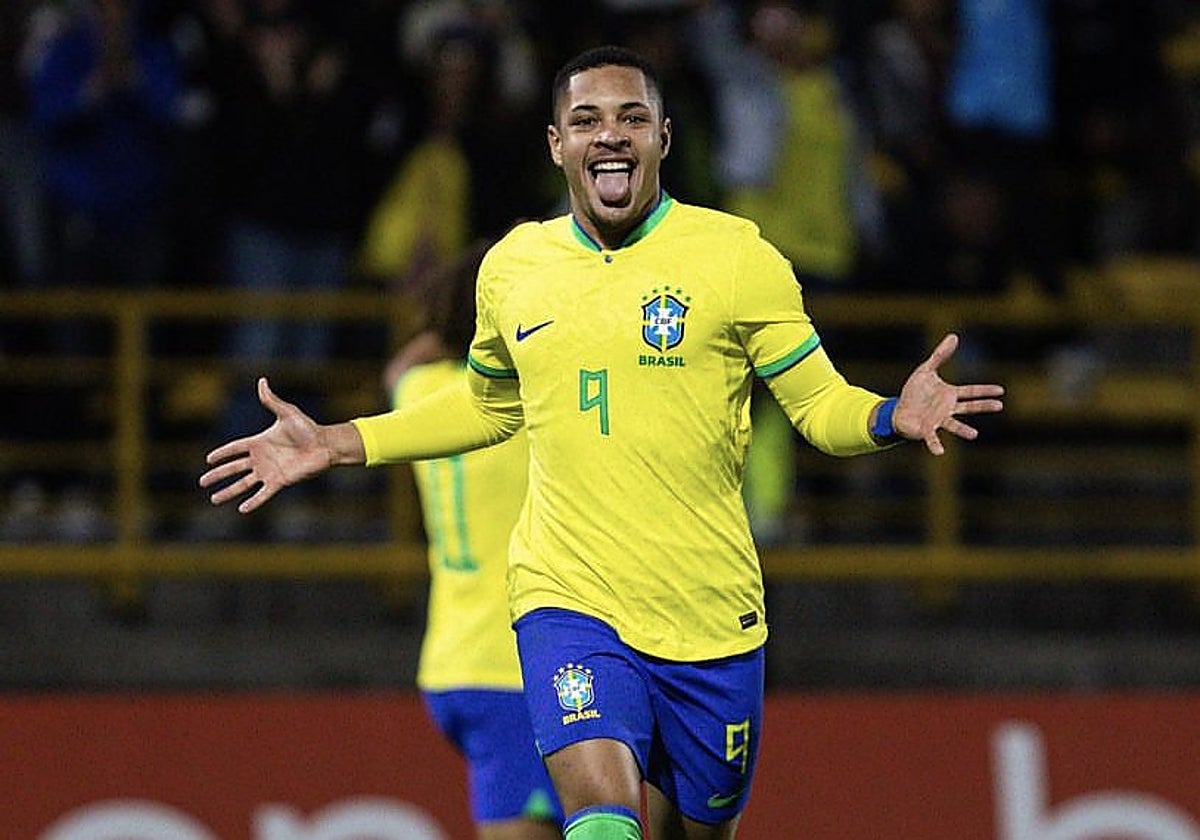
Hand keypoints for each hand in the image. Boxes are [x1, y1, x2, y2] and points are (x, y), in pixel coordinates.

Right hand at [199, 377, 331, 512]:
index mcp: (259, 442)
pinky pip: (263, 494)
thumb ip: (271, 400)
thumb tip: (262, 381)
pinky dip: (253, 501)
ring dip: (229, 492)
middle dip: (218, 475)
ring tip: (213, 500)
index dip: (221, 454)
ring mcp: (269, 472)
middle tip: (202, 482)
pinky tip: (241, 509)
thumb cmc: (308, 428)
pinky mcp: (280, 482)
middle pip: (233, 468)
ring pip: (243, 484)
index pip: (235, 449)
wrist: (324, 445)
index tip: (208, 460)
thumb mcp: (287, 413)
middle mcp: (261, 459)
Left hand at [893, 333, 1003, 454]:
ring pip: (954, 425)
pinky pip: (932, 438)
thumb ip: (940, 355)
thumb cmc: (914, 392)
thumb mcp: (926, 370)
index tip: (1001, 391)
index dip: (985, 391)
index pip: (971, 391)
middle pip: (969, 407)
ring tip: (974, 435)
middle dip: (983, 406)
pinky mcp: (926, 430)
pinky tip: (940, 453)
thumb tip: (954, 336)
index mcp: (950, 395)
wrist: (899, 409)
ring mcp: (938, 420)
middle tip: (1000, 406)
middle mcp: (947, 409)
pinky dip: (936, 445)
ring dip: (963, 430)